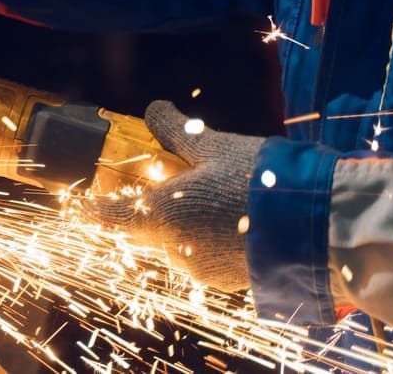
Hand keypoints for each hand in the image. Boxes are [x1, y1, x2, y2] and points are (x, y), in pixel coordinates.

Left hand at [93, 101, 262, 291]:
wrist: (317, 224)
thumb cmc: (258, 178)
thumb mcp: (214, 145)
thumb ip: (177, 130)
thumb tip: (154, 109)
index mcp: (161, 215)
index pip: (106, 218)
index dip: (87, 211)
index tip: (75, 205)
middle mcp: (174, 249)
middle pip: (144, 229)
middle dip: (151, 207)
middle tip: (175, 182)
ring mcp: (201, 270)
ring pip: (177, 243)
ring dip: (186, 223)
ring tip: (221, 196)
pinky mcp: (228, 282)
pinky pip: (205, 257)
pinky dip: (211, 239)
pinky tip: (237, 219)